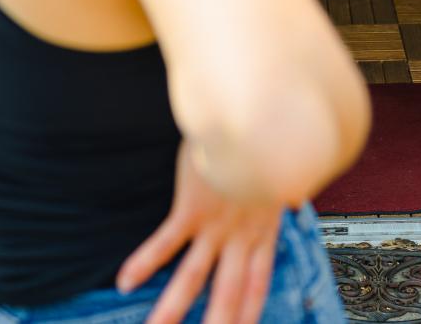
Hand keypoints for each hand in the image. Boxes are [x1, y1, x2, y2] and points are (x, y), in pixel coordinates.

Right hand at [116, 140, 281, 323]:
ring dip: (171, 309)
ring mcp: (215, 225)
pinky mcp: (192, 208)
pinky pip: (165, 242)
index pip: (257, 283)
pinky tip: (126, 282)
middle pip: (227, 293)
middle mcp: (240, 235)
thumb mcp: (284, 171)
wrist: (258, 116)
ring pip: (192, 278)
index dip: (248, 312)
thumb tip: (294, 195)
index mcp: (263, 229)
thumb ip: (284, 191)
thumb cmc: (269, 138)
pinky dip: (144, 262)